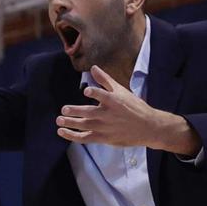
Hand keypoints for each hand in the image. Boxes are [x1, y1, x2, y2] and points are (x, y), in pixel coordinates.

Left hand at [56, 65, 200, 154]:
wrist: (147, 127)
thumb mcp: (121, 91)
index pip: (102, 95)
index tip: (86, 91)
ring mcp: (104, 127)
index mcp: (113, 101)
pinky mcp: (103, 138)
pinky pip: (84, 138)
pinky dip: (72, 136)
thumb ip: (105, 80)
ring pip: (84, 126)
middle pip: (88, 113)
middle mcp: (108, 114)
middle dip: (74, 111)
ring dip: (70, 124)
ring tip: (59, 121)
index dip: (94, 92)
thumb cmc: (134, 107)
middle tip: (64, 109)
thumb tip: (93, 67)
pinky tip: (63, 132)